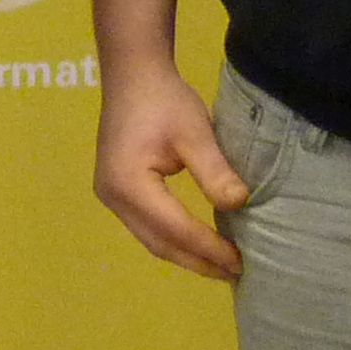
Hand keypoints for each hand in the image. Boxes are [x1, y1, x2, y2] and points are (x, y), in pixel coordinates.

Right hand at [95, 62, 248, 279]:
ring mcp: (111, 197)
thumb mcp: (195, 132)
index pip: (174, 228)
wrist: (133, 75)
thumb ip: (214, 170)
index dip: (207, 247)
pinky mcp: (116, 192)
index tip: (240, 261)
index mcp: (129, 184)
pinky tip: (198, 243)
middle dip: (197, 261)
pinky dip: (174, 240)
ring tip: (221, 266)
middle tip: (235, 274)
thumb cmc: (164, 99)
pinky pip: (147, 227)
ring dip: (186, 255)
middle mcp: (113, 198)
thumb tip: (238, 204)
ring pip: (151, 239)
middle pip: (159, 243)